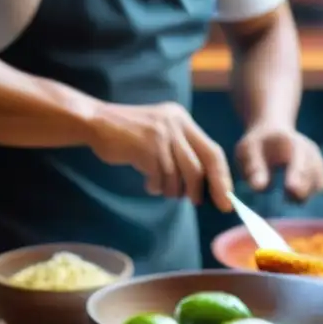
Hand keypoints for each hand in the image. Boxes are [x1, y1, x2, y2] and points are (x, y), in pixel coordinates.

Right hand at [88, 101, 232, 210]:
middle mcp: (176, 124)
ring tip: (163, 189)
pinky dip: (157, 187)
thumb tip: (207, 185)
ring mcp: (161, 135)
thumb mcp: (163, 133)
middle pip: (202, 165)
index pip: (213, 151)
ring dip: (173, 190)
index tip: (226, 198)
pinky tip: (149, 184)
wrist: (96, 121)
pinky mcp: (146, 147)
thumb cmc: (131, 134)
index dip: (222, 177)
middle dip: (206, 189)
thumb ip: (183, 152)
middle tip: (200, 203)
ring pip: (180, 175)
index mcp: (184, 120)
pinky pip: (160, 177)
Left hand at [235, 124, 322, 200]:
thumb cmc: (257, 143)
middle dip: (302, 189)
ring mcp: (317, 160)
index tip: (291, 189)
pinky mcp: (319, 170)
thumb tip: (259, 188)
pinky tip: (293, 195)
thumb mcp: (248, 150)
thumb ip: (254, 167)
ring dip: (304, 195)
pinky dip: (308, 195)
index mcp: (291, 141)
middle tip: (286, 199)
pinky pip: (319, 186)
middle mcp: (309, 150)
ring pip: (319, 183)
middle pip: (313, 172)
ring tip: (287, 196)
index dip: (297, 173)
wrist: (272, 133)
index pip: (299, 158)